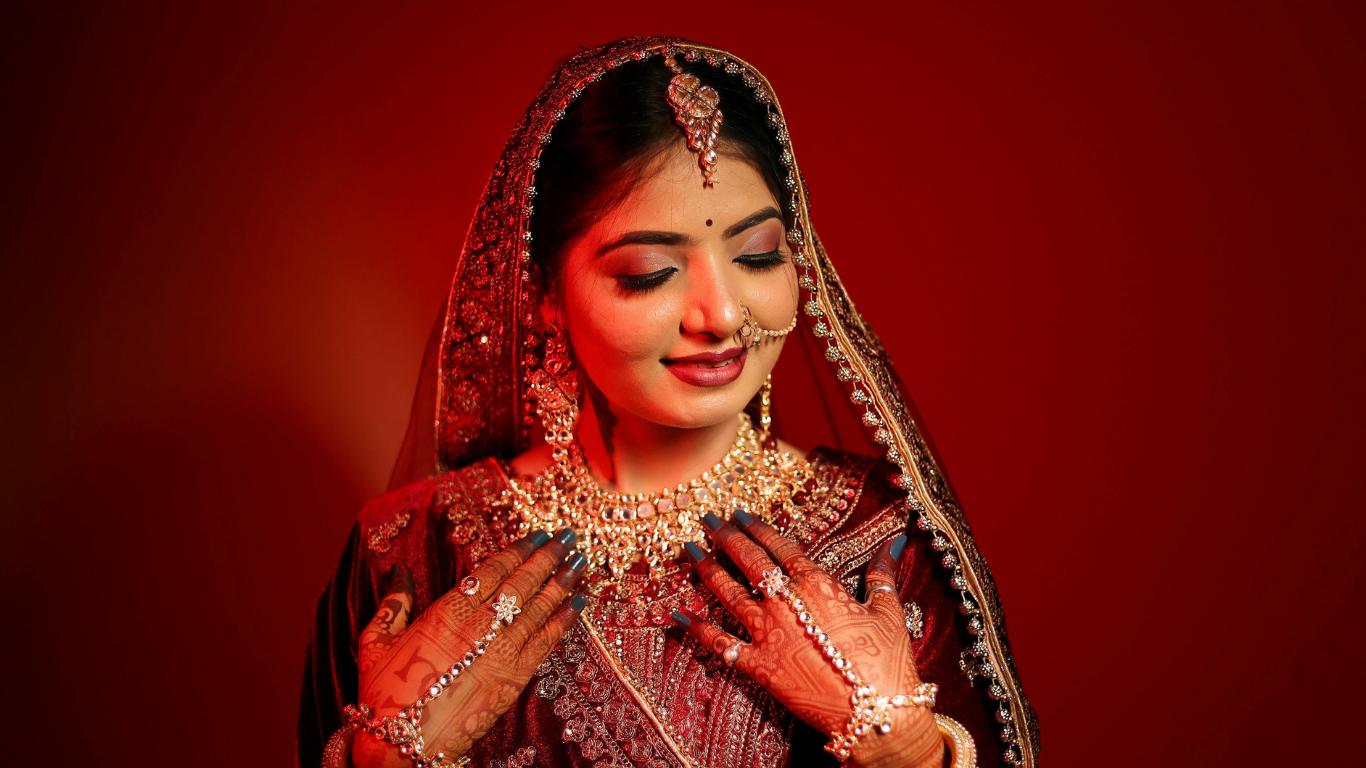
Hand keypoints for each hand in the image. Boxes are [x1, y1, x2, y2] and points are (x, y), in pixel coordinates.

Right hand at [351, 530, 586, 766]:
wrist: (405, 745)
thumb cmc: (386, 695)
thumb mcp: (376, 642)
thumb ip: (393, 603)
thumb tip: (399, 571)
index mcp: (447, 612)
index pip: (491, 570)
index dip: (517, 549)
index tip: (536, 534)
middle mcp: (479, 626)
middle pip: (521, 582)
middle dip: (547, 556)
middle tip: (567, 536)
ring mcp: (500, 651)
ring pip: (538, 607)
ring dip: (562, 581)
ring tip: (579, 560)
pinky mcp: (515, 677)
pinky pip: (546, 641)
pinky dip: (565, 619)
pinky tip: (579, 602)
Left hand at [674, 513, 943, 767]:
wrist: (876, 715)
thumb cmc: (887, 663)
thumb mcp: (888, 611)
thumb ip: (883, 574)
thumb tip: (893, 541)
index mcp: (817, 585)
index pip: (779, 546)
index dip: (757, 527)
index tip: (738, 513)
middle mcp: (786, 603)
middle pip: (748, 562)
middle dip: (724, 537)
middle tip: (706, 520)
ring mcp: (768, 635)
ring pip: (728, 594)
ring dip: (706, 570)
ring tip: (689, 550)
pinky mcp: (758, 667)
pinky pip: (719, 644)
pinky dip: (696, 629)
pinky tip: (676, 615)